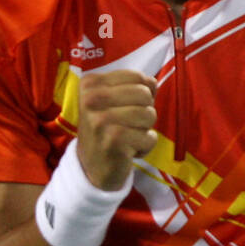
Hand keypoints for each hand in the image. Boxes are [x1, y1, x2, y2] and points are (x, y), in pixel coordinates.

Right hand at [78, 69, 157, 190]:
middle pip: (145, 95)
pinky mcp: (114, 140)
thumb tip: (153, 84)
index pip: (137, 77)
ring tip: (128, 137)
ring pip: (149, 115)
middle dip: (144, 112)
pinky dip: (145, 146)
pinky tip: (128, 151)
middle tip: (127, 125)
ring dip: (145, 130)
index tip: (125, 109)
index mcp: (90, 84)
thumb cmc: (107, 130)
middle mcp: (92, 99)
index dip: (142, 94)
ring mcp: (101, 120)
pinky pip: (150, 137)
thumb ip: (132, 86)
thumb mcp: (111, 101)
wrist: (91, 168)